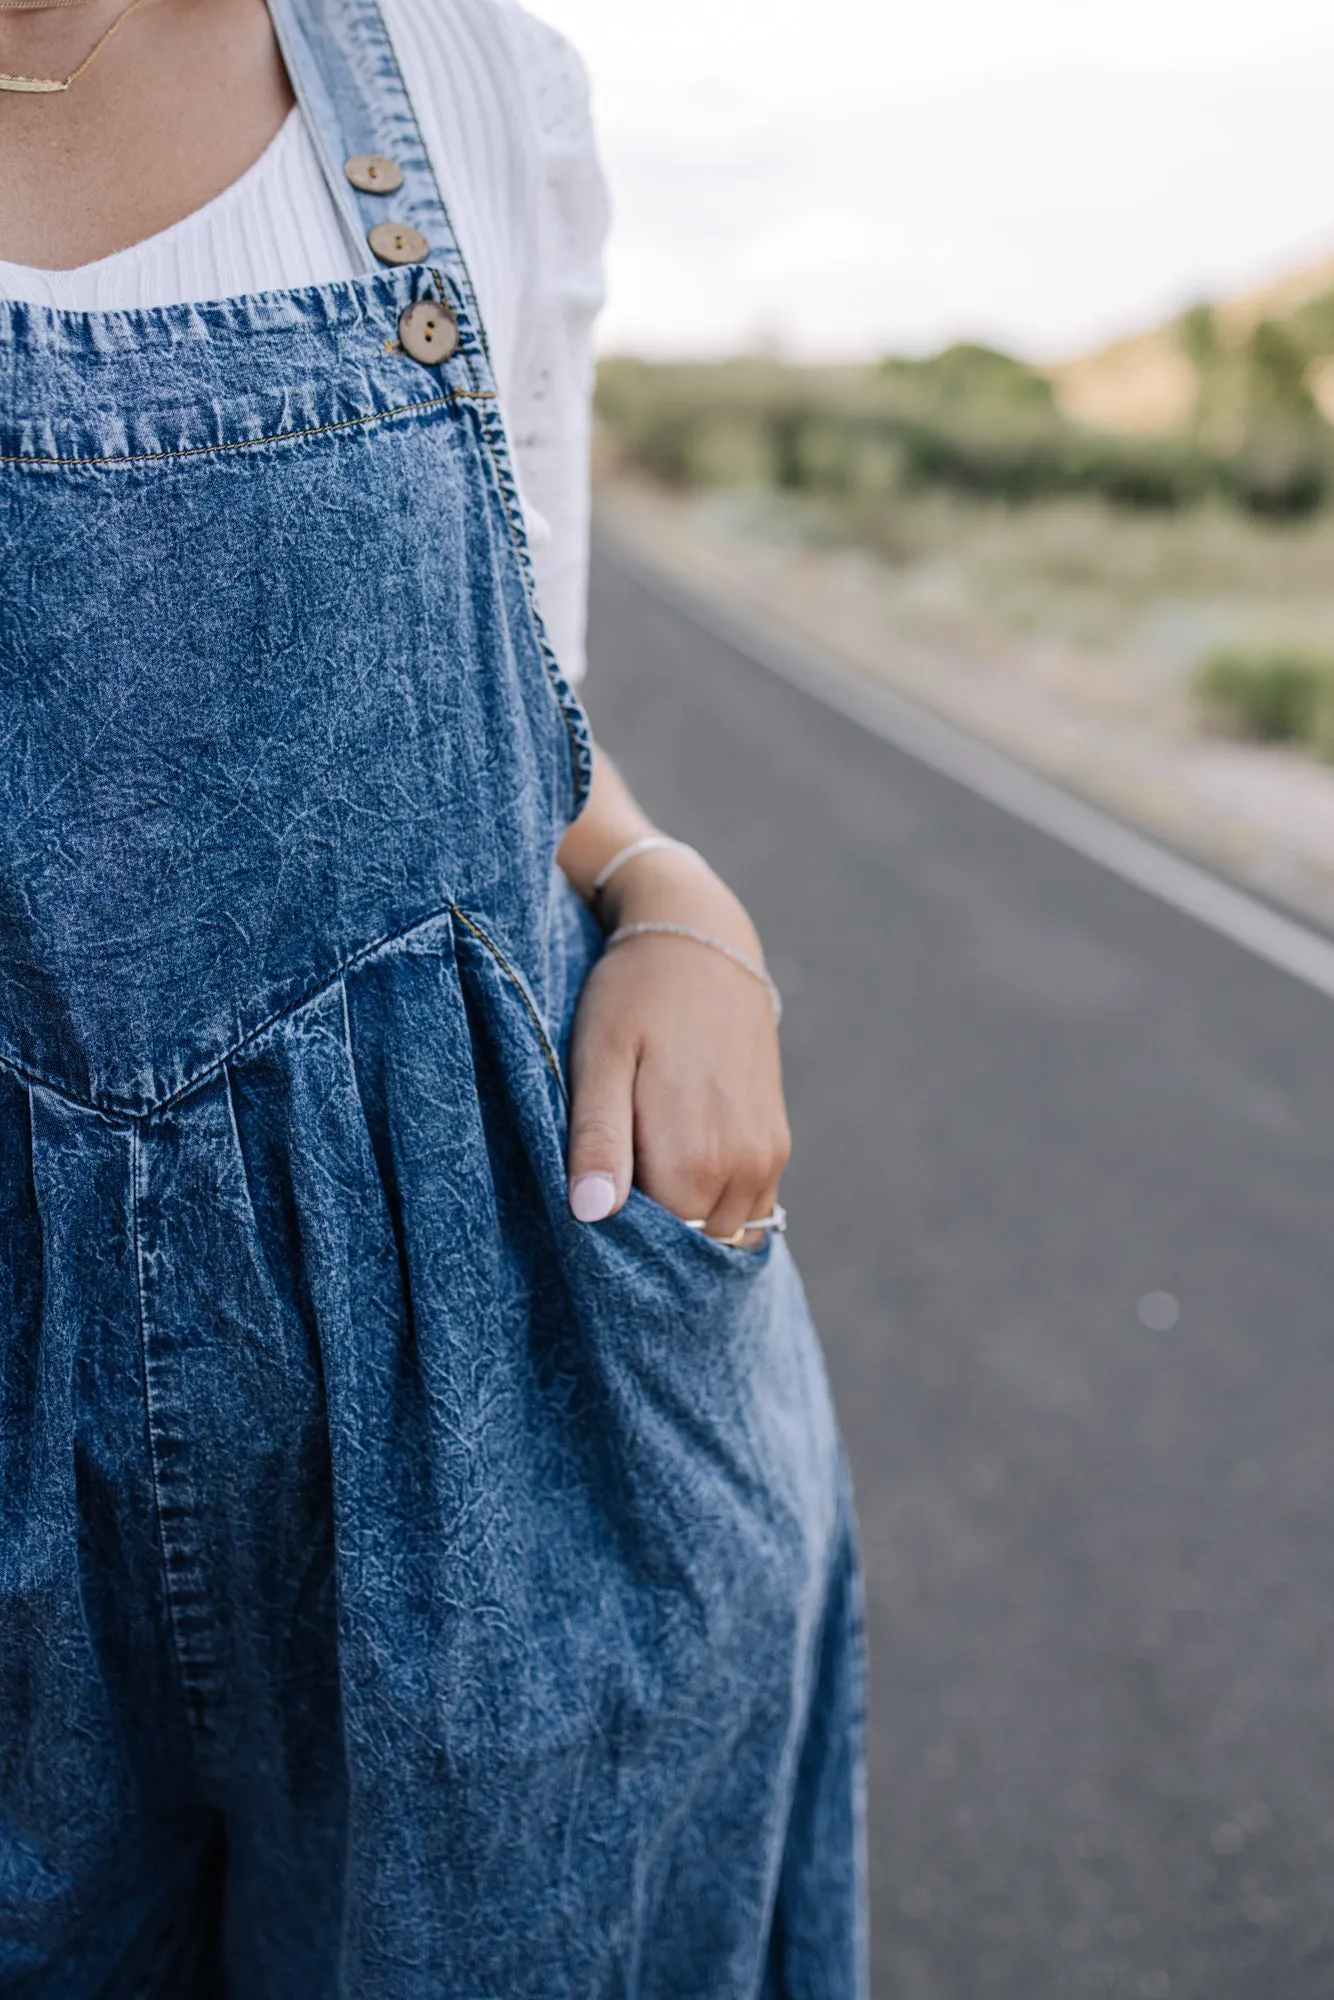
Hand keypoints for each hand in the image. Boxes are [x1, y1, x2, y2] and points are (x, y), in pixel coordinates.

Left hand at [564, 846, 789, 1244]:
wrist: (702, 943)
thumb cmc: (634, 998)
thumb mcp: (599, 1061)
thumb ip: (598, 1140)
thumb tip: (592, 1216)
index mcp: (693, 1158)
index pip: (657, 1251)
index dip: (619, 1246)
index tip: (590, 1216)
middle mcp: (741, 1167)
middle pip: (693, 1248)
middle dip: (653, 1240)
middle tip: (610, 1196)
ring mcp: (767, 1158)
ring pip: (724, 1235)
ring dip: (685, 1223)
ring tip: (642, 1178)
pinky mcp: (776, 1144)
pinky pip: (749, 1209)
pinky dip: (714, 1207)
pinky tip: (677, 1170)